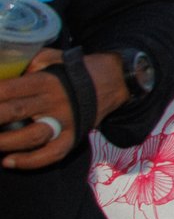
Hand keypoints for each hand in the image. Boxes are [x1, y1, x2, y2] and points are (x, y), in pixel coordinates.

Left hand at [0, 51, 75, 169]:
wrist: (117, 81)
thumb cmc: (79, 69)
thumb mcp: (55, 57)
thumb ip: (31, 63)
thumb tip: (6, 70)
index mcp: (47, 80)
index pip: (9, 88)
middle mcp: (55, 101)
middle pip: (14, 111)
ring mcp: (66, 122)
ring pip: (31, 136)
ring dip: (4, 142)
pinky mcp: (74, 137)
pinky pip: (51, 154)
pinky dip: (29, 161)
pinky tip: (7, 161)